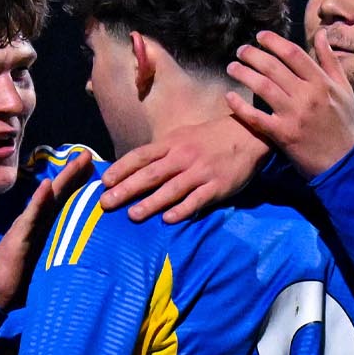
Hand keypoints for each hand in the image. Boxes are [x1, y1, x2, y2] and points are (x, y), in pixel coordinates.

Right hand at [0, 149, 94, 308]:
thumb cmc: (14, 283)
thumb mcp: (41, 268)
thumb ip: (55, 259)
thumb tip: (76, 262)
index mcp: (40, 229)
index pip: (60, 203)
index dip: (74, 186)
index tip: (91, 169)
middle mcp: (33, 224)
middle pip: (57, 194)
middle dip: (73, 173)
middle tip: (87, 153)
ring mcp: (25, 228)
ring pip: (47, 199)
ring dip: (62, 179)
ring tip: (76, 160)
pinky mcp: (18, 238)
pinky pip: (30, 216)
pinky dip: (39, 200)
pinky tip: (47, 184)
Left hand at [98, 113, 265, 222]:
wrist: (248, 134)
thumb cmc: (210, 138)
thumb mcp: (183, 137)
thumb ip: (161, 152)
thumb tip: (134, 168)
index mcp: (172, 143)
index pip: (142, 156)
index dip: (122, 168)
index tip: (105, 181)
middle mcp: (183, 157)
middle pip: (151, 174)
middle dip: (127, 189)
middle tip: (106, 202)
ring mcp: (201, 172)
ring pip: (171, 189)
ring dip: (151, 203)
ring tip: (132, 215)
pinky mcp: (217, 186)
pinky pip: (197, 200)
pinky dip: (182, 210)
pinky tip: (168, 219)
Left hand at [225, 29, 353, 178]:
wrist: (342, 161)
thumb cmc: (343, 123)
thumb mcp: (344, 89)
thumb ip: (330, 60)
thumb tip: (321, 34)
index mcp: (321, 82)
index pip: (293, 54)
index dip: (274, 41)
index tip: (260, 36)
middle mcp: (307, 96)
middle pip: (273, 67)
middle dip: (253, 55)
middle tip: (241, 50)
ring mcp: (293, 115)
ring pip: (263, 87)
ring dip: (243, 74)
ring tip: (232, 67)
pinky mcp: (282, 135)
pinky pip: (256, 117)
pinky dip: (240, 106)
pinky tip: (229, 96)